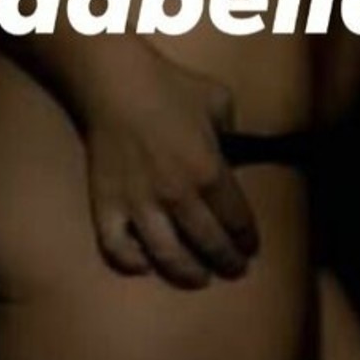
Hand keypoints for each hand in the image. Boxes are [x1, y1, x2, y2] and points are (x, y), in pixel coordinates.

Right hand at [81, 44, 260, 288]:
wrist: (115, 82)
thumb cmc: (170, 86)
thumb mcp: (219, 100)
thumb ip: (233, 131)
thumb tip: (234, 151)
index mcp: (209, 172)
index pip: (238, 221)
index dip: (248, 240)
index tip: (251, 248)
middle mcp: (178, 196)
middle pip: (209, 244)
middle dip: (227, 262)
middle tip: (234, 270)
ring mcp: (140, 205)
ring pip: (168, 257)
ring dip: (188, 274)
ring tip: (199, 278)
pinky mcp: (108, 205)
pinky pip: (117, 248)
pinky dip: (132, 262)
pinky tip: (144, 264)